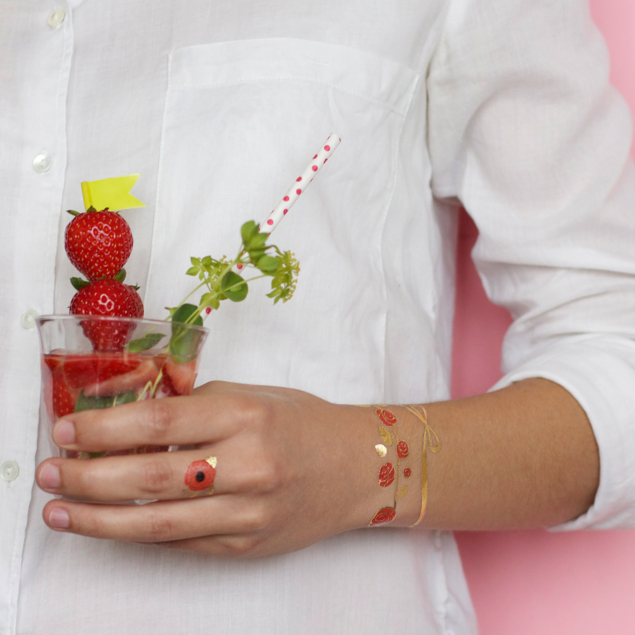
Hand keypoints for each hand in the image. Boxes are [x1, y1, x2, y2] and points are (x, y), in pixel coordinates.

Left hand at [36, 382, 421, 557]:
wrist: (355, 467)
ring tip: (60, 511)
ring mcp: (248, 513)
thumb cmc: (302, 422)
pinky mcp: (247, 545)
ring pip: (157, 523)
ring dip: (100, 519)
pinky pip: (181, 543)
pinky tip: (111, 526)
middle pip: (150, 476)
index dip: (105, 428)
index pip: (160, 423)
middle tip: (49, 473)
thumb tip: (132, 415)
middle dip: (87, 477)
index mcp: (247, 415)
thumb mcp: (251, 396)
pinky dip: (139, 535)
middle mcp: (248, 465)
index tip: (66, 430)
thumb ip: (194, 405)